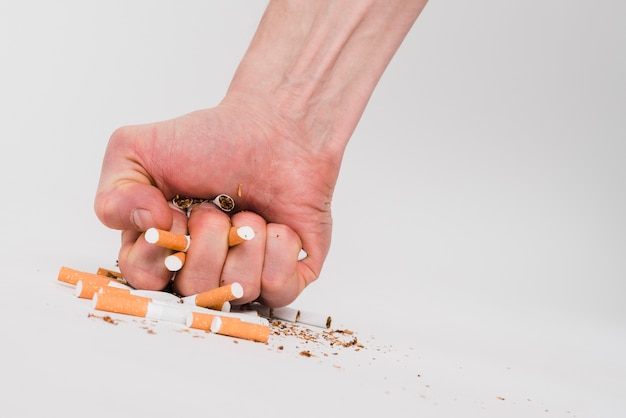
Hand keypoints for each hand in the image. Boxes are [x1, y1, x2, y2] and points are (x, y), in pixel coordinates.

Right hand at [95, 99, 339, 307]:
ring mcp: (247, 276)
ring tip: (250, 212)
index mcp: (163, 250)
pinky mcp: (288, 276)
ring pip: (239, 290)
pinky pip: (279, 289)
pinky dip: (278, 250)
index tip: (173, 214)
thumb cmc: (210, 139)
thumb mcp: (136, 150)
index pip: (146, 282)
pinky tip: (277, 225)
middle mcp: (204, 270)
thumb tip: (150, 227)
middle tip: (217, 207)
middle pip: (196, 291)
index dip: (160, 250)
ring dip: (245, 239)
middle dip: (208, 240)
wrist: (274, 127)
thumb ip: (114, 195)